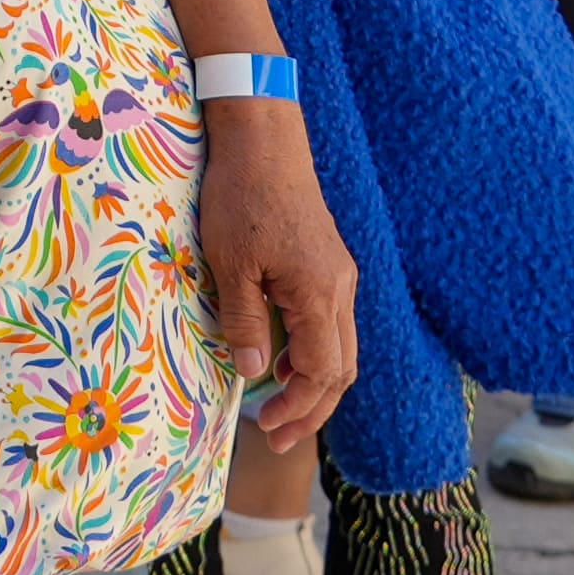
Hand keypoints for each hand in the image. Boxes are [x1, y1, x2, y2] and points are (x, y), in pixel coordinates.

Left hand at [189, 101, 356, 444]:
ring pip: (341, 347)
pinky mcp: (329, 264)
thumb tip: (251, 372)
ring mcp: (339, 275)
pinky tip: (280, 357)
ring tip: (278, 407)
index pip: (322, 373)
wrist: (264, 137)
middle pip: (342, 369)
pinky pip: (331, 324)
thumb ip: (244, 320)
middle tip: (276, 436)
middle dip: (312, 408)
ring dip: (314, 382)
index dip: (298, 407)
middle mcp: (341, 289)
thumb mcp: (231, 262)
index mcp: (321, 294)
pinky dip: (312, 352)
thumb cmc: (242, 195)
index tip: (266, 428)